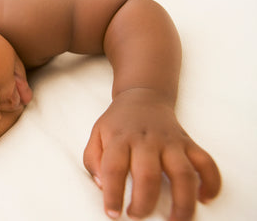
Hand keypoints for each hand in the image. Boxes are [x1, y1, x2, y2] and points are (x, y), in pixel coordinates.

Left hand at [83, 88, 220, 220]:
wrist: (143, 97)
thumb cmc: (117, 123)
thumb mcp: (97, 135)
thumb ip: (93, 160)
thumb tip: (102, 185)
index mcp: (120, 138)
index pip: (114, 168)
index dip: (112, 194)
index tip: (113, 213)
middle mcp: (147, 140)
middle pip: (148, 174)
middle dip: (144, 202)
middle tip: (137, 216)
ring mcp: (171, 141)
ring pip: (182, 173)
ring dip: (183, 201)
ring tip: (177, 220)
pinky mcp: (188, 143)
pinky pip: (206, 162)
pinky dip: (211, 182)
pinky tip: (205, 198)